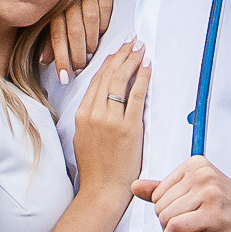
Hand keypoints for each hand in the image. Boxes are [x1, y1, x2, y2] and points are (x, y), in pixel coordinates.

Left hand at [48, 0, 111, 83]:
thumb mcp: (53, 15)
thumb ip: (49, 38)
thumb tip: (44, 61)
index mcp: (55, 5)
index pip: (57, 34)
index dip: (60, 57)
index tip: (64, 77)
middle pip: (74, 29)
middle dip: (77, 53)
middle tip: (79, 68)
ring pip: (90, 20)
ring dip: (91, 40)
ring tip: (90, 54)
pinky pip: (105, 8)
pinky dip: (104, 23)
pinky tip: (101, 34)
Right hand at [71, 42, 149, 205]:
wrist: (102, 190)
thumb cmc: (96, 168)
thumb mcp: (83, 137)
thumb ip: (90, 116)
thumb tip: (101, 99)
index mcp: (82, 115)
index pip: (96, 80)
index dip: (108, 62)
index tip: (117, 50)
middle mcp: (94, 114)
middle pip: (108, 75)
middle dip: (122, 54)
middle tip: (132, 41)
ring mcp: (111, 120)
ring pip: (120, 81)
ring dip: (132, 60)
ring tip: (140, 48)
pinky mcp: (129, 128)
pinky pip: (137, 96)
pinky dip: (142, 78)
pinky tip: (147, 66)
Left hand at [135, 158, 230, 231]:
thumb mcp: (199, 194)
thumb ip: (167, 189)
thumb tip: (135, 186)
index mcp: (197, 164)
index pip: (158, 192)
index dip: (166, 211)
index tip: (184, 218)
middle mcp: (203, 174)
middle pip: (160, 206)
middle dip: (168, 223)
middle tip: (188, 230)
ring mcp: (209, 193)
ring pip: (166, 218)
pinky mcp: (213, 215)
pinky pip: (175, 229)